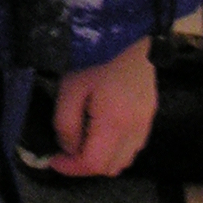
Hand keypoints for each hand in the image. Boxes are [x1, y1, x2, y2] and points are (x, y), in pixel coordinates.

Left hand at [50, 35, 157, 176]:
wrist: (128, 35)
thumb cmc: (95, 57)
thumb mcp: (70, 87)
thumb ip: (65, 122)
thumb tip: (67, 148)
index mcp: (114, 122)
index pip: (93, 163)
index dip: (70, 168)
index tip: (52, 159)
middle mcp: (135, 129)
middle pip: (110, 168)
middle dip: (84, 166)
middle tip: (65, 152)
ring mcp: (146, 124)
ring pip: (124, 161)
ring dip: (102, 160)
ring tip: (83, 142)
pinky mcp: (150, 116)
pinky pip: (133, 147)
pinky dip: (115, 150)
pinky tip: (101, 132)